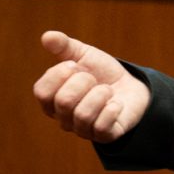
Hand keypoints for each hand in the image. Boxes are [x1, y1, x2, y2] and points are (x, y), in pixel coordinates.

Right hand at [33, 31, 150, 142]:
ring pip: (82, 115)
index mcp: (52, 99)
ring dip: (100, 94)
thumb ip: (64, 46)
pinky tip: (116, 103)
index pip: (42, 91)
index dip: (59, 74)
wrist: (132, 86)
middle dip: (84, 81)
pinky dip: (112, 108)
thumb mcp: (84, 55)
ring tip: (107, 90)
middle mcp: (63, 118)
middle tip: (94, 79)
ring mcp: (82, 130)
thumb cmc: (102, 73)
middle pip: (63, 101)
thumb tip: (47, 36)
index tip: (75, 65)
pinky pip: (101, 126)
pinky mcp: (103, 137)